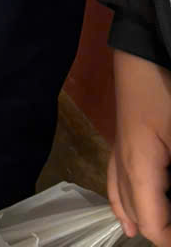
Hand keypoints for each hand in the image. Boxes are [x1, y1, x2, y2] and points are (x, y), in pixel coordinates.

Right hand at [108, 49, 170, 244]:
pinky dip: (124, 206)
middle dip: (162, 232)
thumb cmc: (165, 93)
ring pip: (125, 201)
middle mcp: (124, 166)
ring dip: (145, 221)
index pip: (155, 226)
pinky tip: (128, 220)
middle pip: (140, 216)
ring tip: (161, 236)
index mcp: (140, 168)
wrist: (143, 52)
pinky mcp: (123, 142)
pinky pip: (116, 184)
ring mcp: (119, 153)